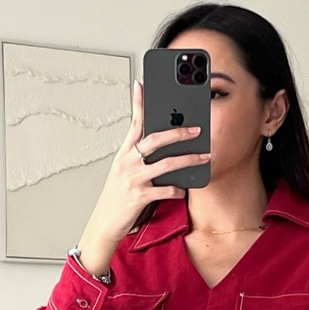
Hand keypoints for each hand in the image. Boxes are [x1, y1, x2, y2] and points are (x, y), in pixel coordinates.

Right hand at [78, 79, 210, 247]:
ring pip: (167, 164)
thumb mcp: (122, 173)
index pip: (134, 124)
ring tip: (204, 157)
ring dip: (189, 160)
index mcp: (124, 155)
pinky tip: (184, 189)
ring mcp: (134, 179)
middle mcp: (128, 163)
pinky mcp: (140, 197)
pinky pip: (166, 190)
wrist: (104, 224)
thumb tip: (160, 150)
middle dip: (179, 132)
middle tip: (196, 129)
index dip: (138, 104)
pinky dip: (178, 190)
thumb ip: (138, 159)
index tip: (142, 86)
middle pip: (156, 140)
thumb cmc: (116, 199)